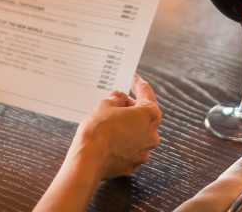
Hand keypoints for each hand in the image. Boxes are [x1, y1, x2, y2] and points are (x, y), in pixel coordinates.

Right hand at [35, 75, 161, 211]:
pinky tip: (111, 138)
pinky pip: (131, 147)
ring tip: (111, 120)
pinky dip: (124, 141)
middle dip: (131, 106)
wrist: (88, 159)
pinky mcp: (134, 163)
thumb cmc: (98, 129)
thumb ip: (117, 99)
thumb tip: (120, 99)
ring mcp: (144, 151)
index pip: (146, 92)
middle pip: (144, 114)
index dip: (138, 83)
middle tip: (117, 100)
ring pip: (138, 133)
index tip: (134, 78)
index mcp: (150, 114)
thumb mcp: (105, 105)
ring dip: (128, 125)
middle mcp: (152, 133)